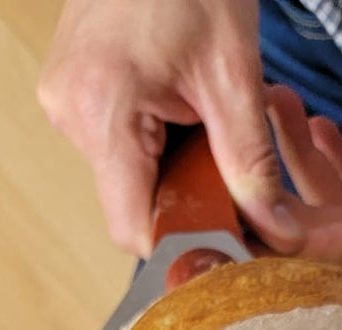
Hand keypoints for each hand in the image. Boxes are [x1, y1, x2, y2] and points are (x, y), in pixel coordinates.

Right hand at [38, 0, 301, 254]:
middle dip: (184, 198)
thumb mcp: (234, 76)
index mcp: (102, 110)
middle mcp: (68, 113)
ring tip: (200, 117)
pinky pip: (115, 145)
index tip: (228, 236)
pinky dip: (153, 142)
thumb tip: (279, 237)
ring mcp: (62, 101)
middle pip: (132, 204)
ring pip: (125, 177)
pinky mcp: (68, 91)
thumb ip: (253, 166)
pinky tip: (177, 105)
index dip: (184, 241)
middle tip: (228, 161)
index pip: (134, 228)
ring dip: (170, 167)